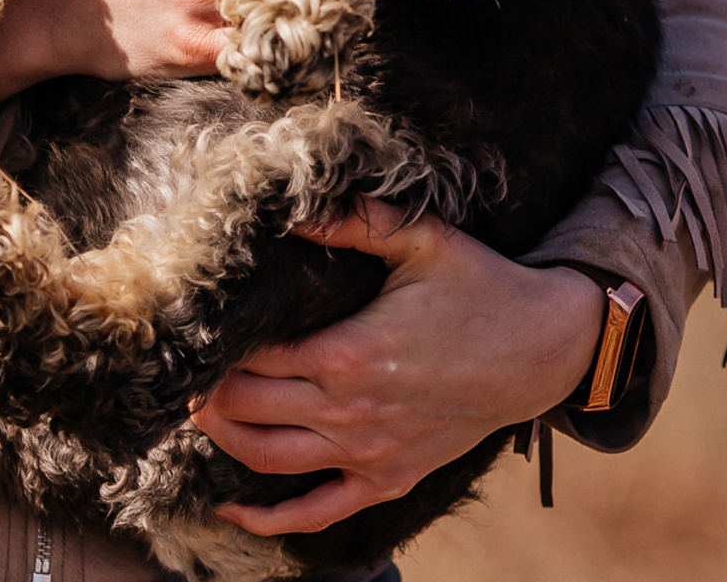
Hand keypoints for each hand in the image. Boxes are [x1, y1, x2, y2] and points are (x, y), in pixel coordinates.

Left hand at [191, 202, 604, 533]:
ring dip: (223, 438)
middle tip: (180, 364)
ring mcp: (370, 454)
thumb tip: (293, 207)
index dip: (217, 340)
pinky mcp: (390, 479)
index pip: (256, 354)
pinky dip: (270, 519)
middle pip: (249, 408)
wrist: (545, 350)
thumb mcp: (422, 239)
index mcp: (350, 353)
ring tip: (198, 408)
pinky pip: (318, 512)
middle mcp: (352, 412)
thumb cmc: (481, 287)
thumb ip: (355, 222)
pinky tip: (233, 510)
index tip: (191, 321)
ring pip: (269, 459)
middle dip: (207, 387)